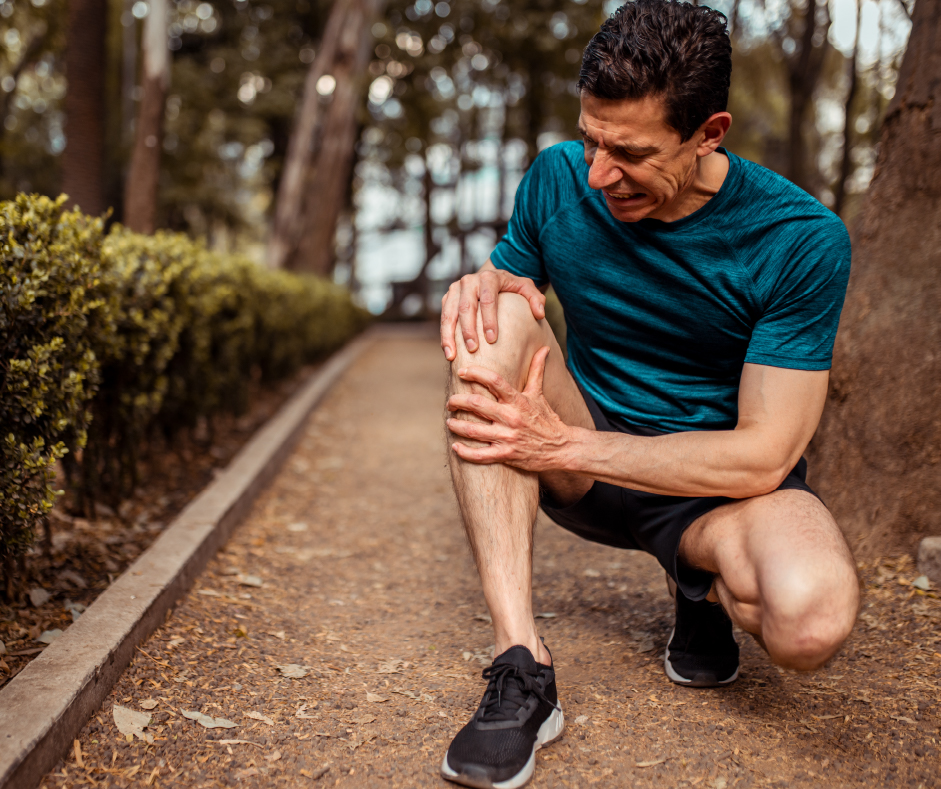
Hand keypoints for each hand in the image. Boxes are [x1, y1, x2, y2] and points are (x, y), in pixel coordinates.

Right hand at [440, 266, 545, 360]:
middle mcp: (469, 281)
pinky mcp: (448, 298)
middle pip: (466, 307)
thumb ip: (536, 299)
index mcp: (489, 277)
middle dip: (468, 330)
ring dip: (449, 335)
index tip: (492, 339)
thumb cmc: (511, 288)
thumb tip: (539, 313)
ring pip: (449, 313)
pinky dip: (444, 336)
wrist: (492, 280)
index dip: (489, 319)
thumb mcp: (527, 289)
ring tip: (452, 356)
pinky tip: (449, 353)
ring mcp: (455, 289)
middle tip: (473, 350)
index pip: (488, 299)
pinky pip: (443, 318)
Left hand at [445, 347, 569, 470]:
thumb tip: (544, 348)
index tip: (462, 372)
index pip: (494, 381)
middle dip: (458, 401)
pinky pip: (481, 455)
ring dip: (457, 426)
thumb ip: (536, 370)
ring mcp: (508, 437)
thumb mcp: (540, 394)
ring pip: (474, 430)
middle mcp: (511, 417)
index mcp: (518, 400)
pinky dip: (465, 452)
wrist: (562, 448)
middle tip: (451, 401)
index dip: (475, 373)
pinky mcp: (507, 455)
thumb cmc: (548, 419)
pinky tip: (456, 447)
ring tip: (450, 422)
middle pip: (477, 404)